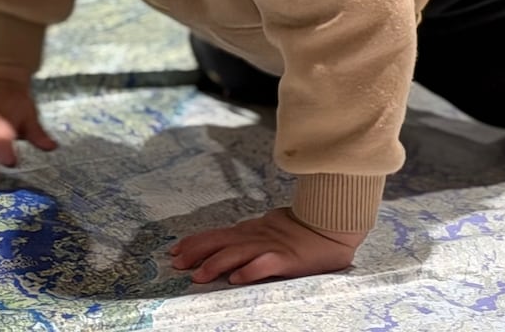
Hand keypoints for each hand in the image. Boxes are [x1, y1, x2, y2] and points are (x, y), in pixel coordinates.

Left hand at [169, 208, 364, 284]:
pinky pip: (265, 264)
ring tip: (198, 276)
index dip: (194, 242)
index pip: (216, 234)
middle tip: (176, 264)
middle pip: (220, 242)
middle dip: (196, 252)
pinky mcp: (287, 258)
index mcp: (251, 231)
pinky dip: (250, 271)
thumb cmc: (299, 230)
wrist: (330, 224)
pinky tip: (237, 278)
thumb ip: (247, 237)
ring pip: (238, 253)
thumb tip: (224, 246)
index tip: (174, 251)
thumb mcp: (268, 230)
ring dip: (216, 263)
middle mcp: (256, 236)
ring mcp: (271, 246)